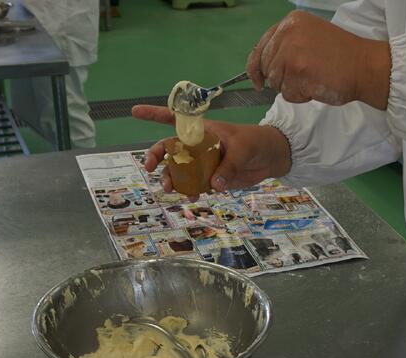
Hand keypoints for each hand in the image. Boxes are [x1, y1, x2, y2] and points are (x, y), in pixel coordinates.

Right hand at [131, 105, 291, 199]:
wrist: (271, 158)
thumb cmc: (256, 142)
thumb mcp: (243, 149)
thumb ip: (228, 166)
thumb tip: (215, 184)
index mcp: (203, 130)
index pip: (175, 118)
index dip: (154, 114)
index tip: (134, 112)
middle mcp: (198, 145)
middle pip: (170, 149)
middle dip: (157, 157)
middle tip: (150, 167)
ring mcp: (203, 162)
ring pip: (180, 171)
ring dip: (171, 179)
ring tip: (171, 189)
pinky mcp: (211, 178)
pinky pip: (195, 185)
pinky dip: (190, 191)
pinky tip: (192, 196)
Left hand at [247, 11, 390, 109]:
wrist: (364, 66)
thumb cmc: (342, 56)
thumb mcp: (310, 37)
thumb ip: (287, 44)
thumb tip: (263, 67)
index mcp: (291, 22)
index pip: (261, 46)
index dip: (256, 66)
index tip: (258, 80)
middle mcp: (288, 33)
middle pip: (267, 66)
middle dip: (280, 78)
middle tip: (301, 80)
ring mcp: (292, 53)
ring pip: (276, 82)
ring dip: (292, 88)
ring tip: (313, 80)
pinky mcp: (298, 73)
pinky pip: (288, 94)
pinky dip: (300, 96)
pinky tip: (316, 87)